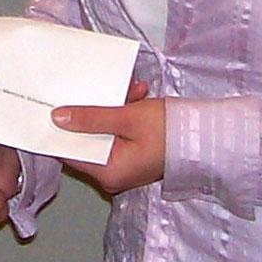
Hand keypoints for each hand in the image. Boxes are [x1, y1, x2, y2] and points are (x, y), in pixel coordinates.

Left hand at [51, 96, 165, 194]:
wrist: (210, 137)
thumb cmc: (170, 131)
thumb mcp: (127, 118)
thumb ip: (90, 118)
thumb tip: (57, 118)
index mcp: (108, 171)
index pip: (70, 151)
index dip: (59, 128)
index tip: (51, 104)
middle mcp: (114, 173)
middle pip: (88, 138)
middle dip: (95, 109)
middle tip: (104, 88)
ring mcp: (126, 164)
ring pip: (106, 130)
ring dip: (114, 106)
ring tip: (131, 88)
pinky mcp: (136, 153)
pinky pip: (121, 132)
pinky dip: (126, 113)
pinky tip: (138, 94)